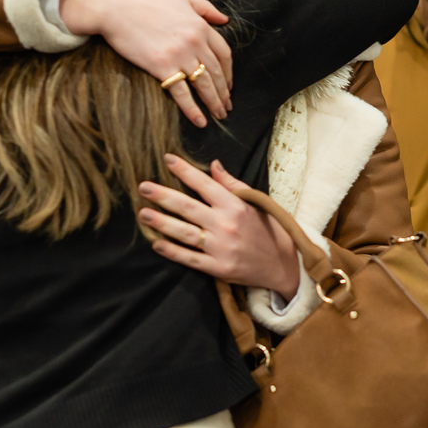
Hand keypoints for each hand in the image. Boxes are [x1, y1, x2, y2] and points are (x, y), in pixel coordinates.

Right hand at [60, 0, 232, 126]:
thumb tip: (225, 20)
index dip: (229, 72)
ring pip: (204, 85)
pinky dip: (193, 109)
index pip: (224, 54)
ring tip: (219, 115)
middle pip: (217, 72)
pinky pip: (182, 93)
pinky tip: (200, 121)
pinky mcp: (162, 67)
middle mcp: (195, 42)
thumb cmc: (146, 0)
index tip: (229, 84)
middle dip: (224, 92)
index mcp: (201, 26)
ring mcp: (179, 56)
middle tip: (227, 106)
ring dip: (214, 103)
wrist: (115, 8)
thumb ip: (206, 8)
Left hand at [137, 156, 300, 299]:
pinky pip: (190, 258)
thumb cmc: (269, 230)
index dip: (185, 171)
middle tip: (143, 187)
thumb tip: (213, 164)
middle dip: (163, 196)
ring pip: (185, 232)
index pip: (205, 184)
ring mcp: (221, 248)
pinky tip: (156, 243)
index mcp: (236, 206)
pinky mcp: (219, 268)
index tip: (167, 160)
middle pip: (188, 207)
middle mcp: (227, 225)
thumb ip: (232, 184)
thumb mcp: (256, 202)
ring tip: (143, 213)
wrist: (284, 265)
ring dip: (162, 222)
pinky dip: (172, 251)